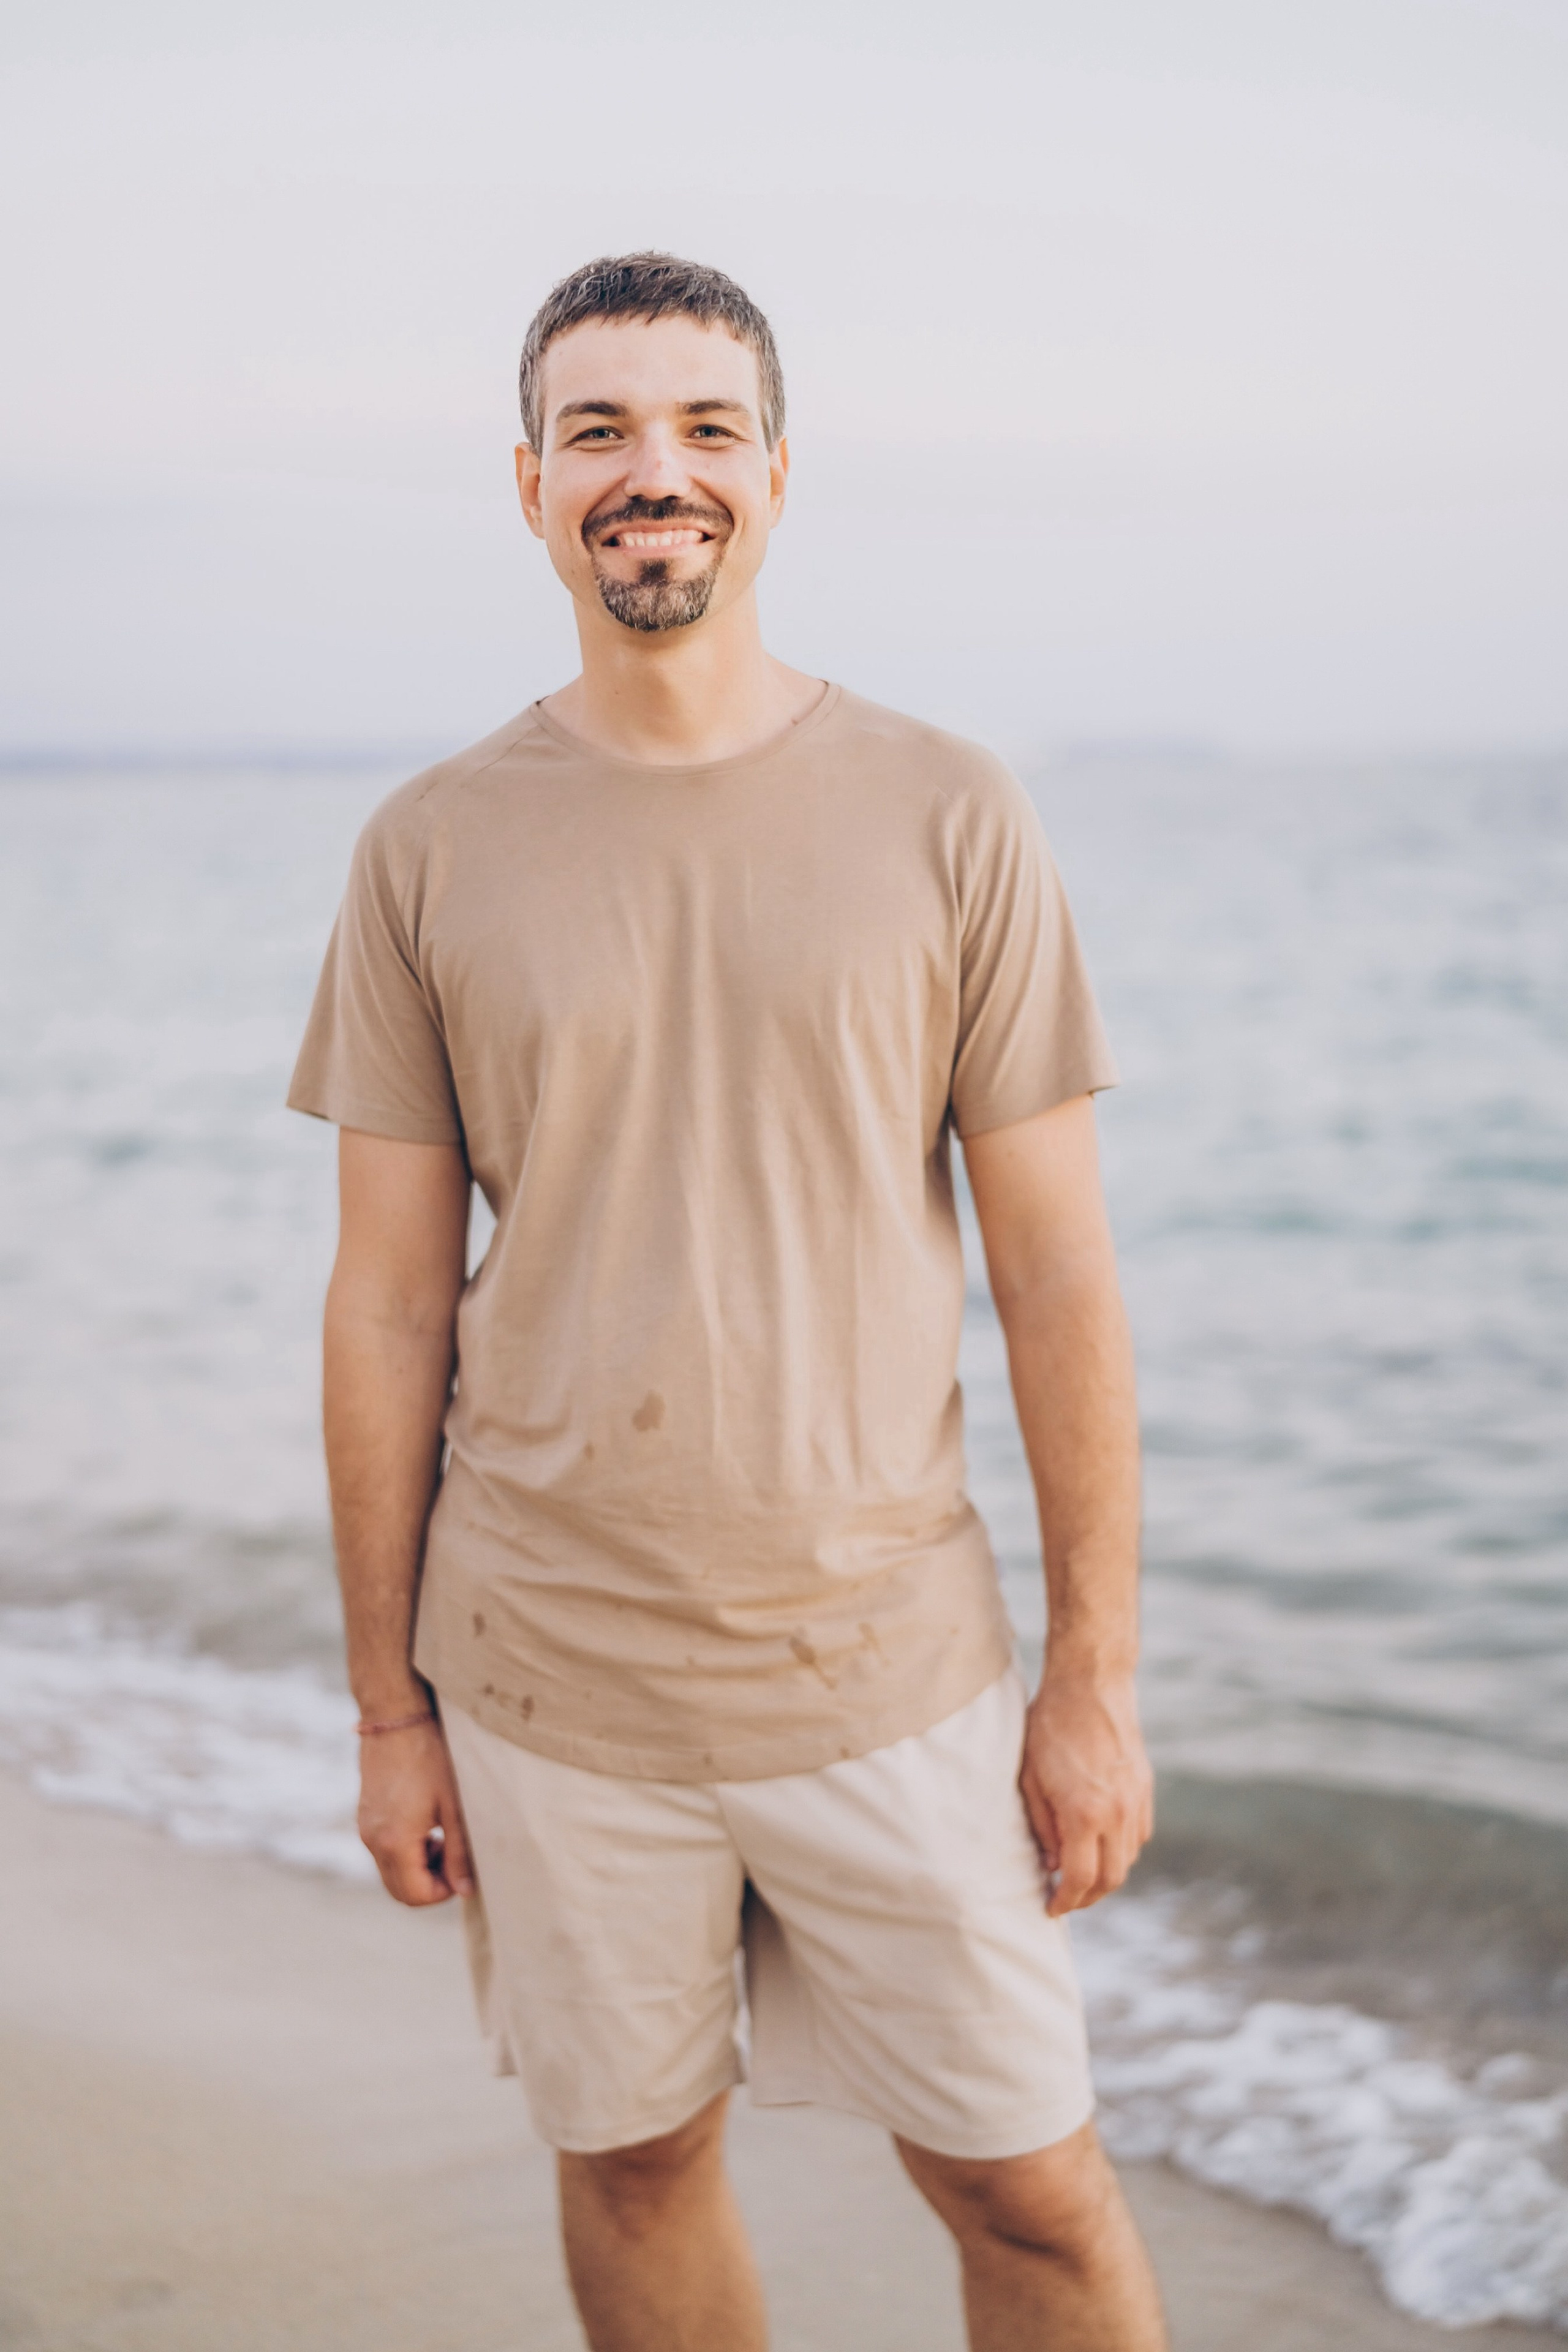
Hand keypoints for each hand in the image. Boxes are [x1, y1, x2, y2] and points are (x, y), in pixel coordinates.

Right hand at [357, 1717, 475, 1905]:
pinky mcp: (365, 1815)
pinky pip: (383, 1850)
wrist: (396, 1716)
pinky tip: (426, 1823)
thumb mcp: (454, 1805)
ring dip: (418, 1867)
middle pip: (399, 1890)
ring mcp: (365, 1828)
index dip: (443, 1892)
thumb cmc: (431, 1756)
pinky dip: (405, 1850)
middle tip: (454, 1857)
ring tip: (443, 1837)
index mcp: (395, 1842)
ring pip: (390, 1871)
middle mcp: (373, 1841)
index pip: (415, 1895)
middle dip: (429, 1883)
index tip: (463, 1870)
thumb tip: (465, 1891)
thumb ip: (460, 1852)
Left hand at [1019, 1671, 1153, 1916]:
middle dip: (1088, 1897)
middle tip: (1066, 1899)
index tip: (1051, 1908)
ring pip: (1129, 1858)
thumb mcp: (1030, 1778)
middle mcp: (1117, 1813)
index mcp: (1085, 1813)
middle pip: (1112, 1878)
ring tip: (1081, 1873)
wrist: (1090, 1684)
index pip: (1080, 1879)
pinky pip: (1139, 1834)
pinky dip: (1122, 1849)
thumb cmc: (1050, 1727)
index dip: (1065, 1901)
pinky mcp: (1145, 1787)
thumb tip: (1053, 1864)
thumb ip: (1042, 1827)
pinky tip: (1102, 1844)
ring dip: (1106, 1874)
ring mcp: (1136, 1800)